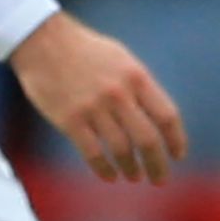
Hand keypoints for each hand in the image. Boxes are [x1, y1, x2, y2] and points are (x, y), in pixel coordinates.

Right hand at [11, 12, 188, 185]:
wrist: (42, 41)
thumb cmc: (84, 50)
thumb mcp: (121, 59)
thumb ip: (139, 86)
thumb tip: (154, 116)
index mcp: (136, 78)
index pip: (167, 116)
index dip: (176, 141)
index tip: (177, 156)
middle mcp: (119, 94)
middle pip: (148, 139)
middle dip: (158, 164)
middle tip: (160, 179)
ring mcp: (93, 108)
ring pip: (121, 149)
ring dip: (131, 169)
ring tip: (134, 177)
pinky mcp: (69, 119)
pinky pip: (93, 153)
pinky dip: (104, 169)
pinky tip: (110, 176)